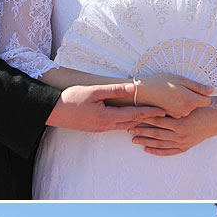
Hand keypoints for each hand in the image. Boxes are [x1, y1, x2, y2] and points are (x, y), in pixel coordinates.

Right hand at [46, 83, 164, 132]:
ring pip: (124, 126)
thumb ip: (113, 90)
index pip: (134, 115)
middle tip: (163, 115)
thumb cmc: (71, 99)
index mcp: (107, 117)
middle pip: (132, 123)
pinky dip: (126, 122)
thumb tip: (131, 88)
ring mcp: (101, 128)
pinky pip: (116, 126)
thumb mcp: (93, 91)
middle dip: (148, 119)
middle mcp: (106, 125)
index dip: (150, 112)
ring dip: (137, 122)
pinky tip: (130, 119)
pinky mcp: (96, 128)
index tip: (164, 111)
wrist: (53, 111)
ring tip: (151, 117)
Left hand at [131, 106, 216, 154]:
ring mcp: (182, 143)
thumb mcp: (191, 101)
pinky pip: (168, 152)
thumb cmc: (202, 108)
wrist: (216, 121)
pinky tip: (147, 150)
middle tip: (128, 130)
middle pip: (156, 134)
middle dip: (141, 132)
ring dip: (146, 142)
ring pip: (160, 144)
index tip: (134, 117)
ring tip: (133, 140)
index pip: (158, 121)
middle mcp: (180, 135)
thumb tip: (161, 92)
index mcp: (181, 123)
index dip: (145, 119)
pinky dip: (157, 151)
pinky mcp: (184, 147)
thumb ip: (177, 99)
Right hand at [137, 73, 211, 117]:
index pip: (207, 101)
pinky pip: (178, 112)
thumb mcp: (181, 80)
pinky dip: (175, 106)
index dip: (203, 95)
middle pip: (196, 105)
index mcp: (191, 101)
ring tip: (172, 94)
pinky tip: (168, 99)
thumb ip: (197, 87)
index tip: (198, 90)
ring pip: (187, 109)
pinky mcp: (170, 118)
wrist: (141, 93)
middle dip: (192, 98)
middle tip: (180, 89)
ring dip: (183, 102)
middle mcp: (186, 111)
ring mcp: (178, 116)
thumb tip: (211, 90)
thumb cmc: (160, 83)